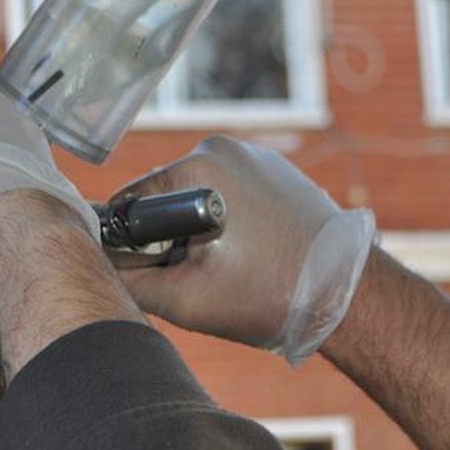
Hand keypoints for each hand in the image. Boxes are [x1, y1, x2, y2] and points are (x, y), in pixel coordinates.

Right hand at [110, 136, 375, 362]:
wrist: (350, 296)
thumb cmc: (269, 297)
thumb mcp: (184, 300)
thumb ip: (128, 280)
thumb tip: (99, 263)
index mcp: (198, 167)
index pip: (133, 203)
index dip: (135, 245)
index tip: (162, 275)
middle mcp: (224, 148)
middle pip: (165, 198)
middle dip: (170, 239)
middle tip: (204, 278)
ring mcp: (255, 156)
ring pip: (198, 198)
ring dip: (200, 233)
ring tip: (233, 269)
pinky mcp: (278, 171)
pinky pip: (230, 196)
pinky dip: (230, 225)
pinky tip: (252, 256)